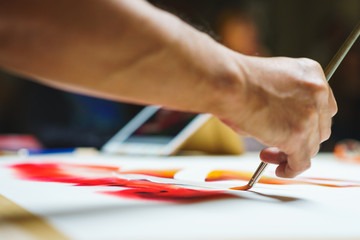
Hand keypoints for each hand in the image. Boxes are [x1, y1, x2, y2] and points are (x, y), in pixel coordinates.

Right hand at [222, 55, 336, 177]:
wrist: (229, 83)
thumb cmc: (238, 79)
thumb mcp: (271, 82)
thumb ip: (285, 101)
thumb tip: (278, 125)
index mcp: (311, 73)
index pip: (322, 106)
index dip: (307, 122)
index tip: (293, 129)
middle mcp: (317, 93)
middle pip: (320, 127)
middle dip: (300, 139)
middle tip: (277, 144)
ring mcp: (310, 115)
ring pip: (311, 146)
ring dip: (291, 154)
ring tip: (268, 155)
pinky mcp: (297, 136)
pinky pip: (301, 162)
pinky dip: (291, 169)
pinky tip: (279, 170)